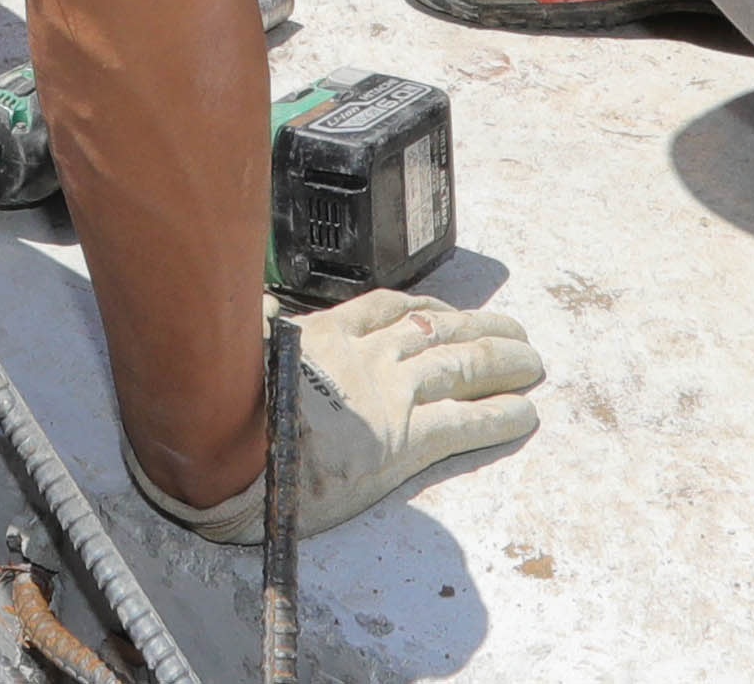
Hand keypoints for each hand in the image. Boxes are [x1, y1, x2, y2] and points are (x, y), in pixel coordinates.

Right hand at [132, 291, 546, 541]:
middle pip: (437, 328)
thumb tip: (236, 324)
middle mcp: (366, 354)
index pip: (386, 307)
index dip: (423, 307)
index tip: (445, 310)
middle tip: (513, 330)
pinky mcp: (404, 436)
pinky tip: (524, 412)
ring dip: (502, 361)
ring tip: (532, 361)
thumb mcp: (235, 357)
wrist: (229, 447)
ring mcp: (389, 391)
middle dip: (481, 328)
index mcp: (325, 333)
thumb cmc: (220, 409)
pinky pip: (463, 420)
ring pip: (460, 364)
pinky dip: (498, 415)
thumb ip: (252, 342)